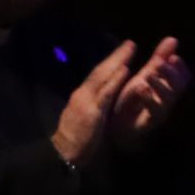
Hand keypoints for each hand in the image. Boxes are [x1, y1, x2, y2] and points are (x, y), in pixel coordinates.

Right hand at [50, 40, 135, 166]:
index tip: (122, 53)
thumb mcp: (85, 117)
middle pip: (100, 71)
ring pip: (103, 77)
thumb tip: (102, 98)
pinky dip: (115, 80)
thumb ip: (93, 105)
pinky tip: (125, 70)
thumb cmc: (75, 138)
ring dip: (118, 62)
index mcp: (82, 96)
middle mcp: (83, 93)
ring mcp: (87, 101)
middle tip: (130, 43)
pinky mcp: (92, 111)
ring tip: (130, 49)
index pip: (97, 76)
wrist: (63, 152)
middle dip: (116, 56)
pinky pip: (106, 93)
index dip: (110, 63)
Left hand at [110, 37, 190, 151]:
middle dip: (171, 74)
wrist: (116, 128)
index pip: (184, 77)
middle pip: (179, 87)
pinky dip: (149, 99)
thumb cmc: (131, 101)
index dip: (181, 68)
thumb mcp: (145, 76)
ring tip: (148, 75)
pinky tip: (141, 88)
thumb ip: (159, 59)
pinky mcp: (148, 124)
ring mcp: (159, 112)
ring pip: (169, 99)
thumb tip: (173, 39)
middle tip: (159, 63)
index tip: (174, 58)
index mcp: (167, 88)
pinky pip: (155, 113)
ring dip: (160, 85)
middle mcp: (167, 100)